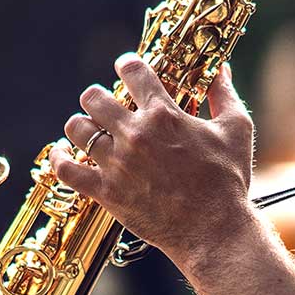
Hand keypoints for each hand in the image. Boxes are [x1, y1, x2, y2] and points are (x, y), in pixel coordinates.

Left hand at [50, 54, 255, 270]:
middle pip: (94, 97)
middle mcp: (135, 134)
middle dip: (98, 96)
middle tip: (105, 105)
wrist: (214, 230)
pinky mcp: (106, 191)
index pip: (133, 71)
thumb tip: (222, 69)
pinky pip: (66, 169)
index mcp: (163, 114)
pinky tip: (61, 153)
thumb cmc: (227, 181)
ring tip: (89, 129)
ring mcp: (117, 163)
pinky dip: (58, 158)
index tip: (126, 66)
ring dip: (80, 125)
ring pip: (76, 128)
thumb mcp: (236, 130)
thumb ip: (224, 95)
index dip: (127, 64)